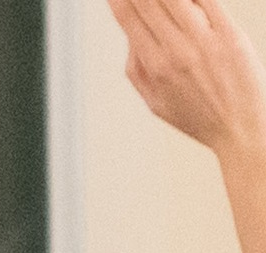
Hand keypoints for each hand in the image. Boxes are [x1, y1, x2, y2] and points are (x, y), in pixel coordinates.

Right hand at [114, 0, 265, 157]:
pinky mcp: (232, 36)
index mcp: (155, 67)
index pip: (129, 20)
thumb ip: (137, 69)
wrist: (242, 130)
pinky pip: (210, 3)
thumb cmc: (200, 118)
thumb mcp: (154, 102)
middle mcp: (178, 51)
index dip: (119, 1)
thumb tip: (131, 38)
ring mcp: (206, 42)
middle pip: (149, 4)